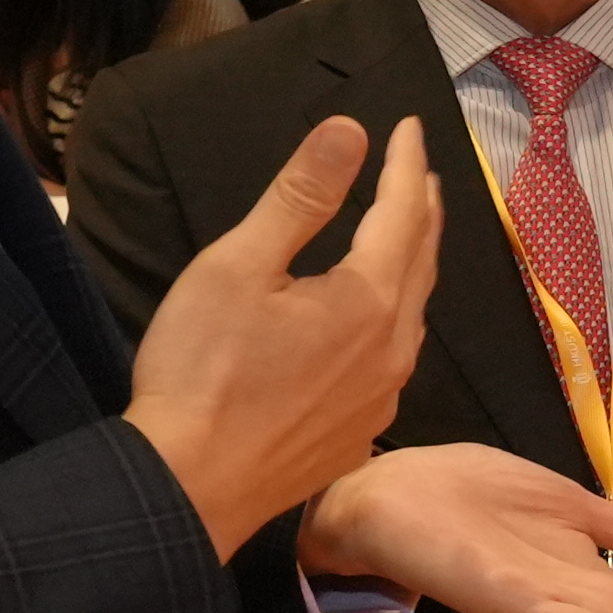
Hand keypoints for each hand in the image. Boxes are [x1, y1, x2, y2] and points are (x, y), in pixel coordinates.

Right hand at [126, 119, 440, 557]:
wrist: (191, 486)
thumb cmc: (202, 371)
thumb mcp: (240, 267)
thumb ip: (300, 197)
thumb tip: (351, 132)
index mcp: (367, 300)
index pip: (402, 213)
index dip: (405, 164)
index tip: (408, 126)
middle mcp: (392, 349)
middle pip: (421, 263)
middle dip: (421, 210)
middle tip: (420, 171)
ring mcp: (381, 396)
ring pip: (414, 314)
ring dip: (415, 265)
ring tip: (410, 233)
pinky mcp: (360, 431)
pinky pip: (395, 359)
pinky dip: (396, 317)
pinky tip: (380, 320)